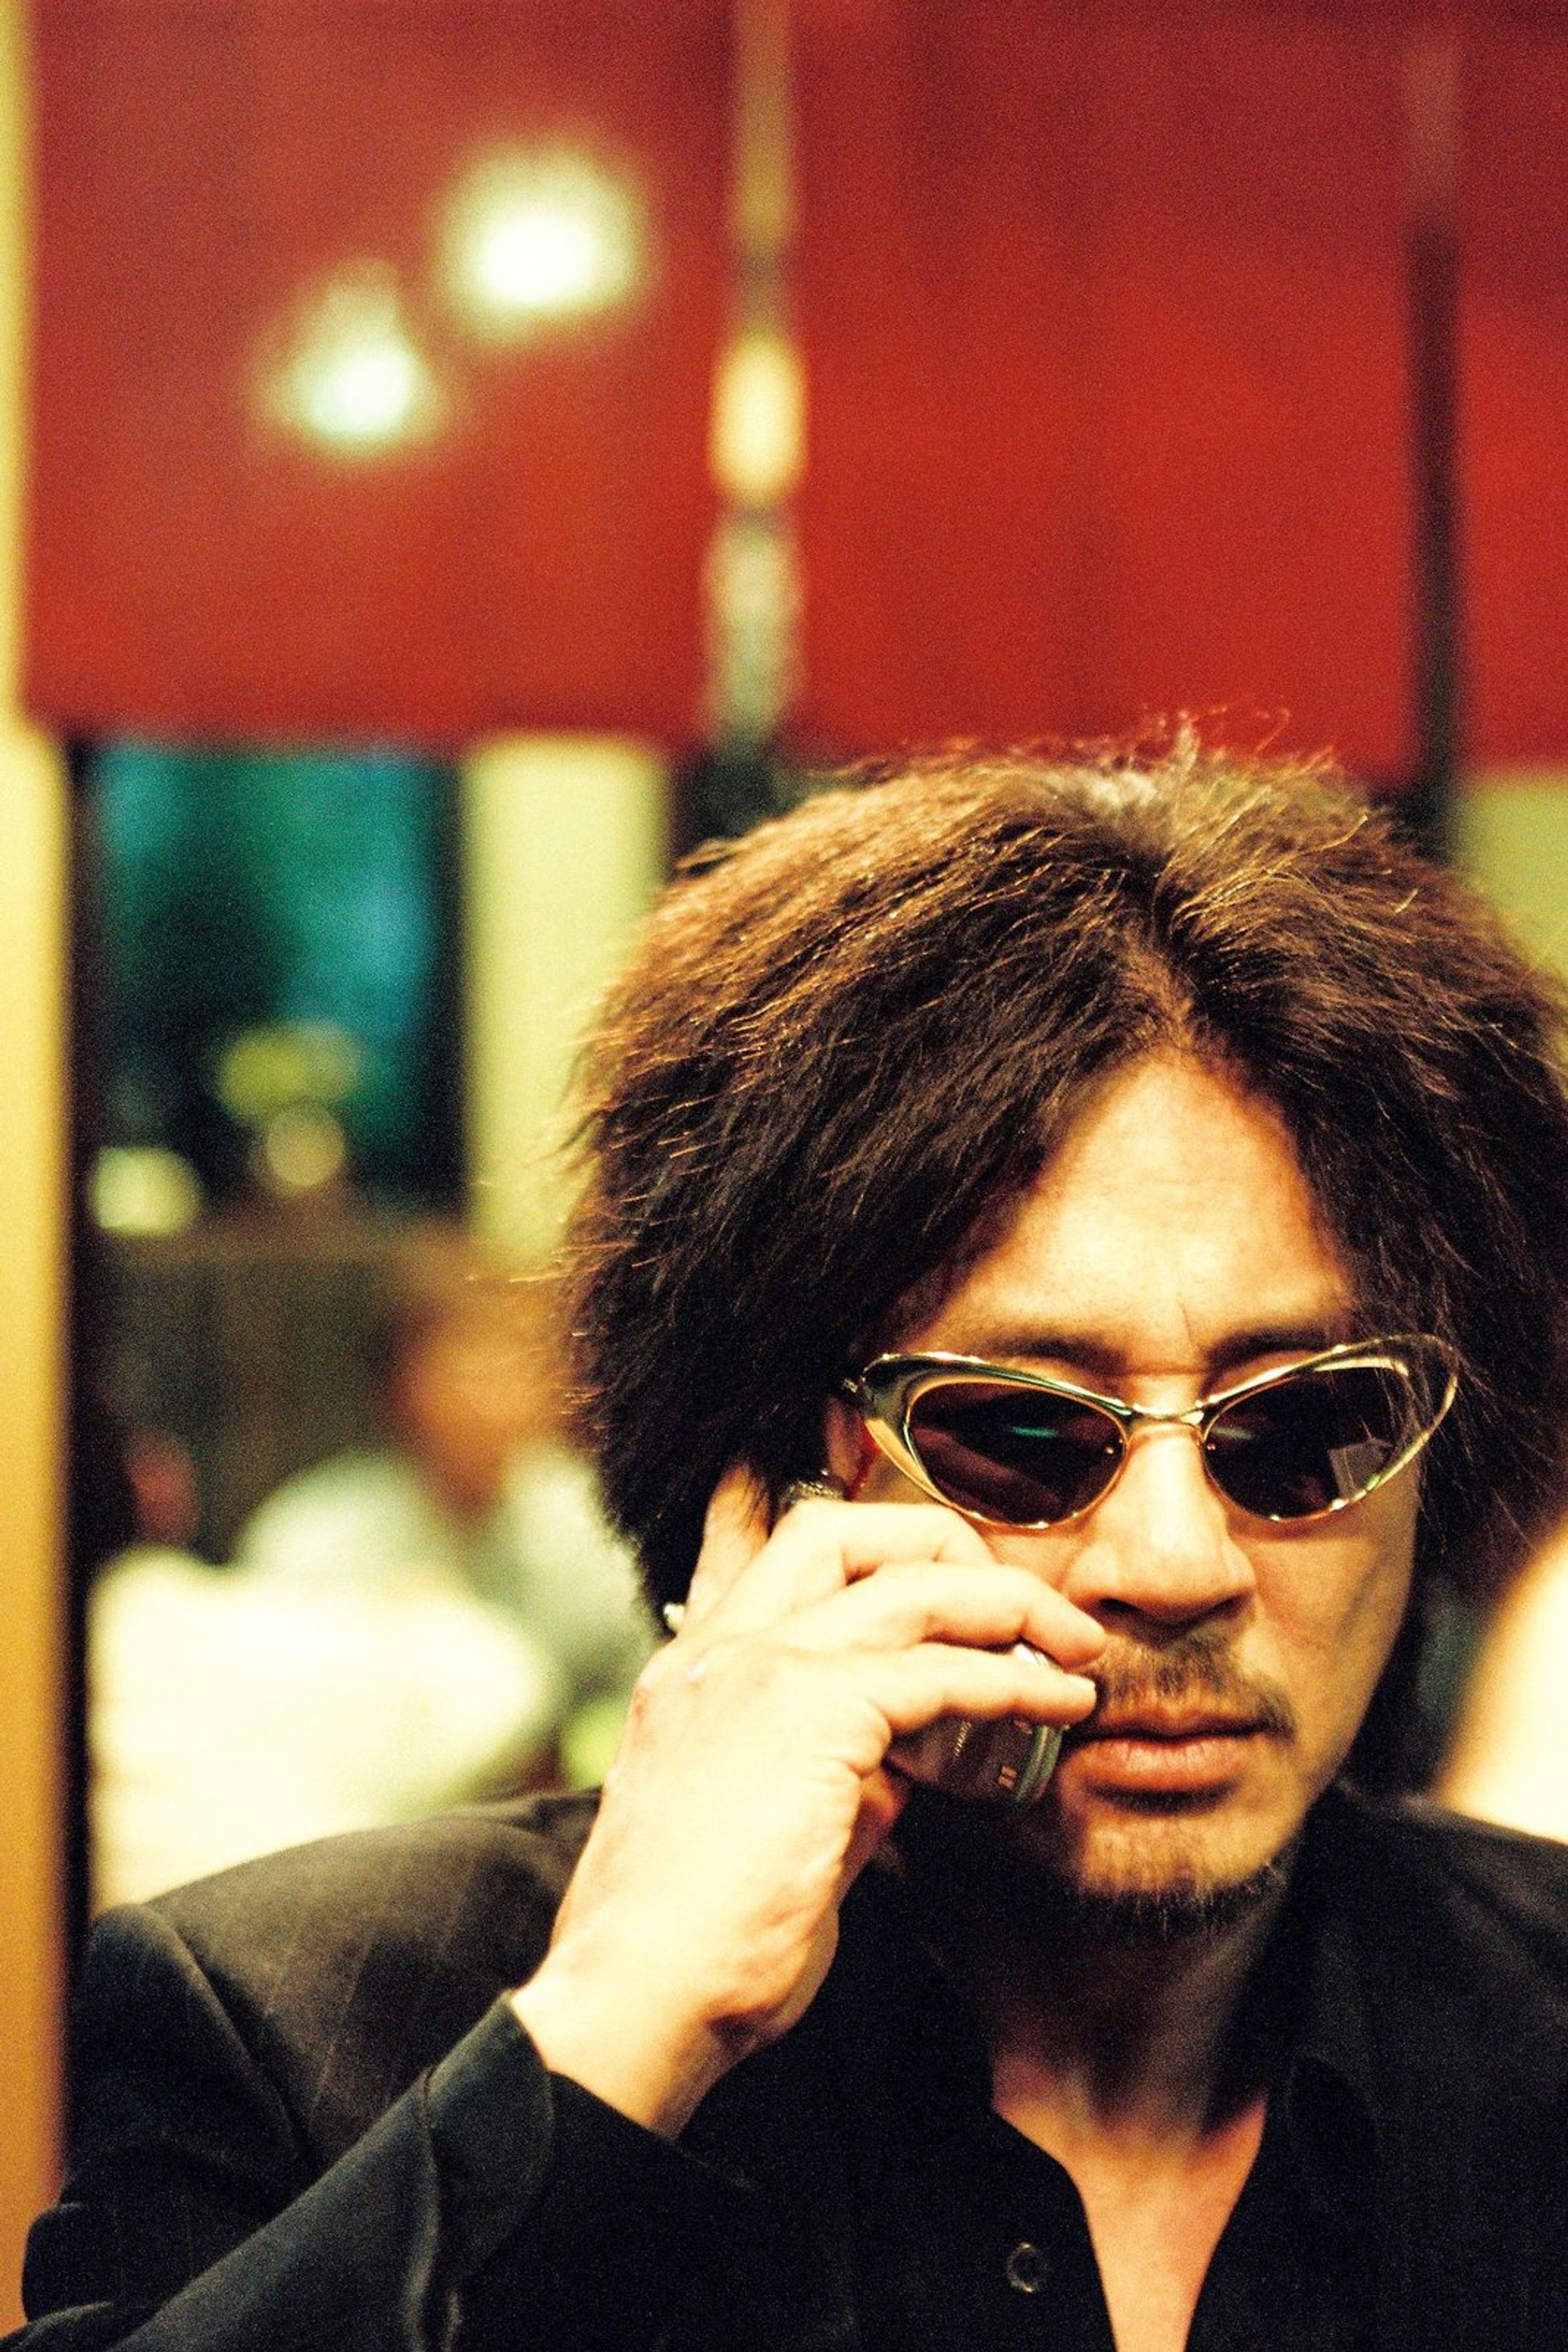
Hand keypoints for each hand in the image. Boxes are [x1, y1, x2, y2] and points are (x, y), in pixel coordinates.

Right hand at [511, 1468, 1103, 2133]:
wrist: (638, 2000)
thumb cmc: (698, 1942)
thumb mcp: (765, 1826)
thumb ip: (831, 1772)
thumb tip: (904, 1762)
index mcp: (694, 1667)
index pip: (753, 1537)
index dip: (844, 1517)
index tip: (914, 1520)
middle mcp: (717, 1647)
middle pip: (840, 1527)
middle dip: (941, 1544)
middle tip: (1013, 1607)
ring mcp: (756, 1669)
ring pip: (906, 1583)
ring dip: (1008, 1606)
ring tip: (1072, 1646)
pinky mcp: (808, 1715)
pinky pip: (937, 1670)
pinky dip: (1011, 1680)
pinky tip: (1059, 1705)